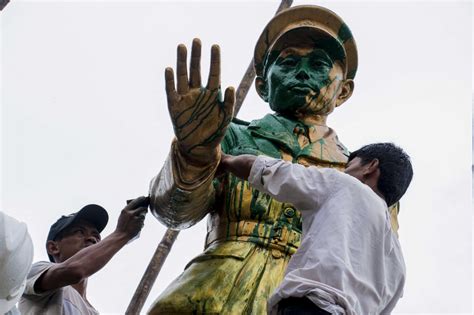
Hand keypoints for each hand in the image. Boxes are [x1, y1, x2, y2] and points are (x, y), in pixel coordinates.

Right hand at [115, 196, 148, 239]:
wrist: (121, 236)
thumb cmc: (121, 226)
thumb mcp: (122, 216)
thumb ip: (129, 211)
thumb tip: (139, 207)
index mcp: (125, 210)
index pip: (135, 201)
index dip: (140, 199)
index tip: (143, 197)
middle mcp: (131, 213)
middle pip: (142, 208)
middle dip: (144, 208)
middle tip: (146, 208)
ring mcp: (136, 219)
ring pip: (143, 216)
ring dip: (142, 218)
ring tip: (138, 221)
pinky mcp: (140, 224)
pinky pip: (142, 222)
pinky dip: (141, 224)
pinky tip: (136, 227)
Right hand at [165, 38, 234, 164]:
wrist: (200, 148)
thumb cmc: (215, 132)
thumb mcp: (226, 117)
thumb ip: (230, 102)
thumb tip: (230, 86)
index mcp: (212, 94)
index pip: (213, 73)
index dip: (214, 60)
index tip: (215, 46)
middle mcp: (198, 93)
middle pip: (196, 70)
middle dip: (197, 56)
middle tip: (197, 40)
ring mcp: (185, 98)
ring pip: (183, 76)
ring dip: (182, 62)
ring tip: (182, 47)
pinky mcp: (174, 107)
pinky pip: (171, 91)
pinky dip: (170, 80)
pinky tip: (170, 69)